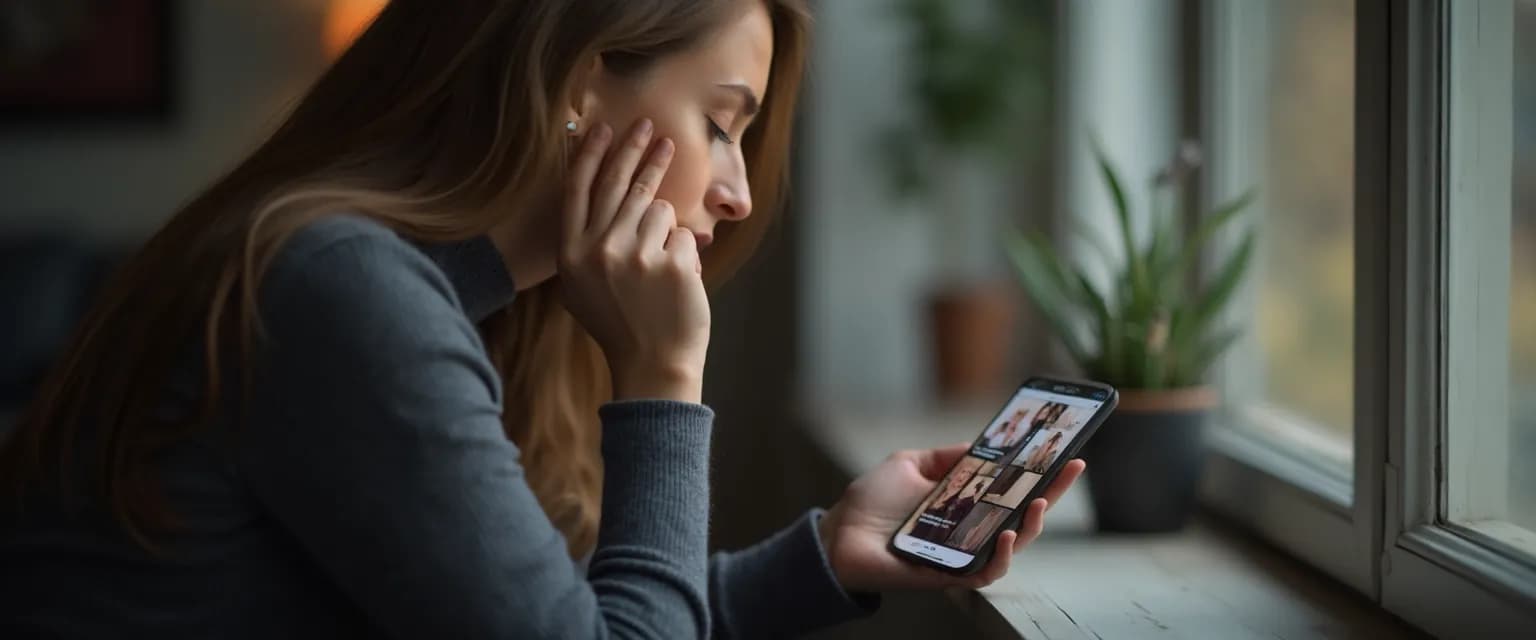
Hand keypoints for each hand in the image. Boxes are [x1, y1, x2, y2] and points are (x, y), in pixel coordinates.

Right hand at [557, 119, 709, 402]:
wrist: (652, 365)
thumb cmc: (619, 325)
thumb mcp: (579, 288)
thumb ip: (582, 245)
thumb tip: (595, 193)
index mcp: (571, 255)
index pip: (579, 189)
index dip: (591, 154)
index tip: (603, 126)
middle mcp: (599, 250)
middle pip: (622, 184)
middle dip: (637, 150)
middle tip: (652, 128)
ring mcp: (636, 256)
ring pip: (659, 209)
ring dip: (666, 231)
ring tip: (661, 266)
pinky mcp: (671, 263)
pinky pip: (685, 233)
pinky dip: (687, 253)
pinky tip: (678, 282)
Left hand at [818, 442, 1085, 592]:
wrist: (837, 534)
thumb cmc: (871, 502)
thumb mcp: (911, 463)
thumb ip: (947, 456)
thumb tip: (984, 446)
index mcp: (965, 504)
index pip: (1011, 489)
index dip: (1040, 474)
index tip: (1065, 450)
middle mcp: (970, 530)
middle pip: (1023, 516)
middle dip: (1052, 493)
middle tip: (1072, 467)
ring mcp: (962, 554)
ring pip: (1013, 546)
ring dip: (1031, 525)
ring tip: (1039, 501)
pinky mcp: (949, 576)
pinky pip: (985, 573)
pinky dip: (1001, 557)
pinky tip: (1005, 535)